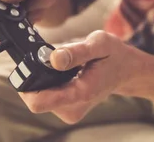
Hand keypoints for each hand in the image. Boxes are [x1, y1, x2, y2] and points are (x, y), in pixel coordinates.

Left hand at [18, 30, 139, 123]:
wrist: (127, 70)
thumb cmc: (115, 55)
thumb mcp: (100, 43)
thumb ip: (76, 52)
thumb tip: (53, 59)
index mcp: (81, 93)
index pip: (38, 102)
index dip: (26, 86)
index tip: (28, 66)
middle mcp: (73, 108)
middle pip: (36, 97)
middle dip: (37, 77)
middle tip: (50, 58)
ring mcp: (70, 110)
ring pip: (41, 96)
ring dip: (44, 78)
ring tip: (63, 64)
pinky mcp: (68, 108)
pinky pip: (48, 96)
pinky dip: (50, 82)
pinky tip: (64, 71)